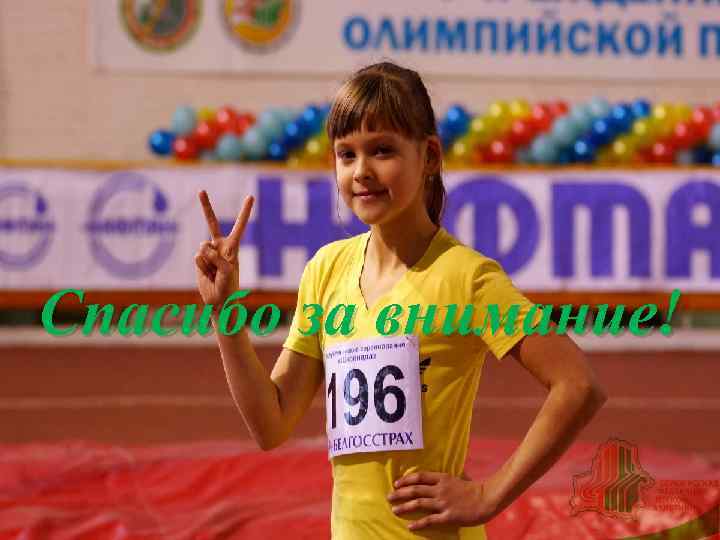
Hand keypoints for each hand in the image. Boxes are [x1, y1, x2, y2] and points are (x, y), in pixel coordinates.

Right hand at [195, 190, 253, 307]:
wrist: (218, 300)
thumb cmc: (228, 286)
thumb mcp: (227, 271)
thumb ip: (215, 258)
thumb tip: (202, 248)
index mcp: (233, 247)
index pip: (239, 226)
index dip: (245, 211)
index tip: (250, 196)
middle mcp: (220, 245)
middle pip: (212, 222)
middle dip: (206, 206)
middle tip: (201, 190)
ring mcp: (208, 251)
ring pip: (202, 248)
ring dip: (207, 263)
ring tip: (214, 273)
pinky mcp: (198, 260)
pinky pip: (197, 258)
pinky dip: (201, 267)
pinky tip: (207, 274)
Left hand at [387, 470, 501, 531]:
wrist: (486, 499)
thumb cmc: (472, 489)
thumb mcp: (456, 479)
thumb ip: (442, 480)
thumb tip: (431, 479)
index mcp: (442, 478)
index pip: (420, 477)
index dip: (406, 479)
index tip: (396, 483)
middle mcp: (440, 489)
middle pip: (415, 490)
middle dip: (400, 493)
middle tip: (389, 497)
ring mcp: (443, 503)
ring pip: (419, 503)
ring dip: (405, 507)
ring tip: (394, 510)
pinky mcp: (448, 516)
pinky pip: (430, 520)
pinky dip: (419, 523)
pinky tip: (410, 526)